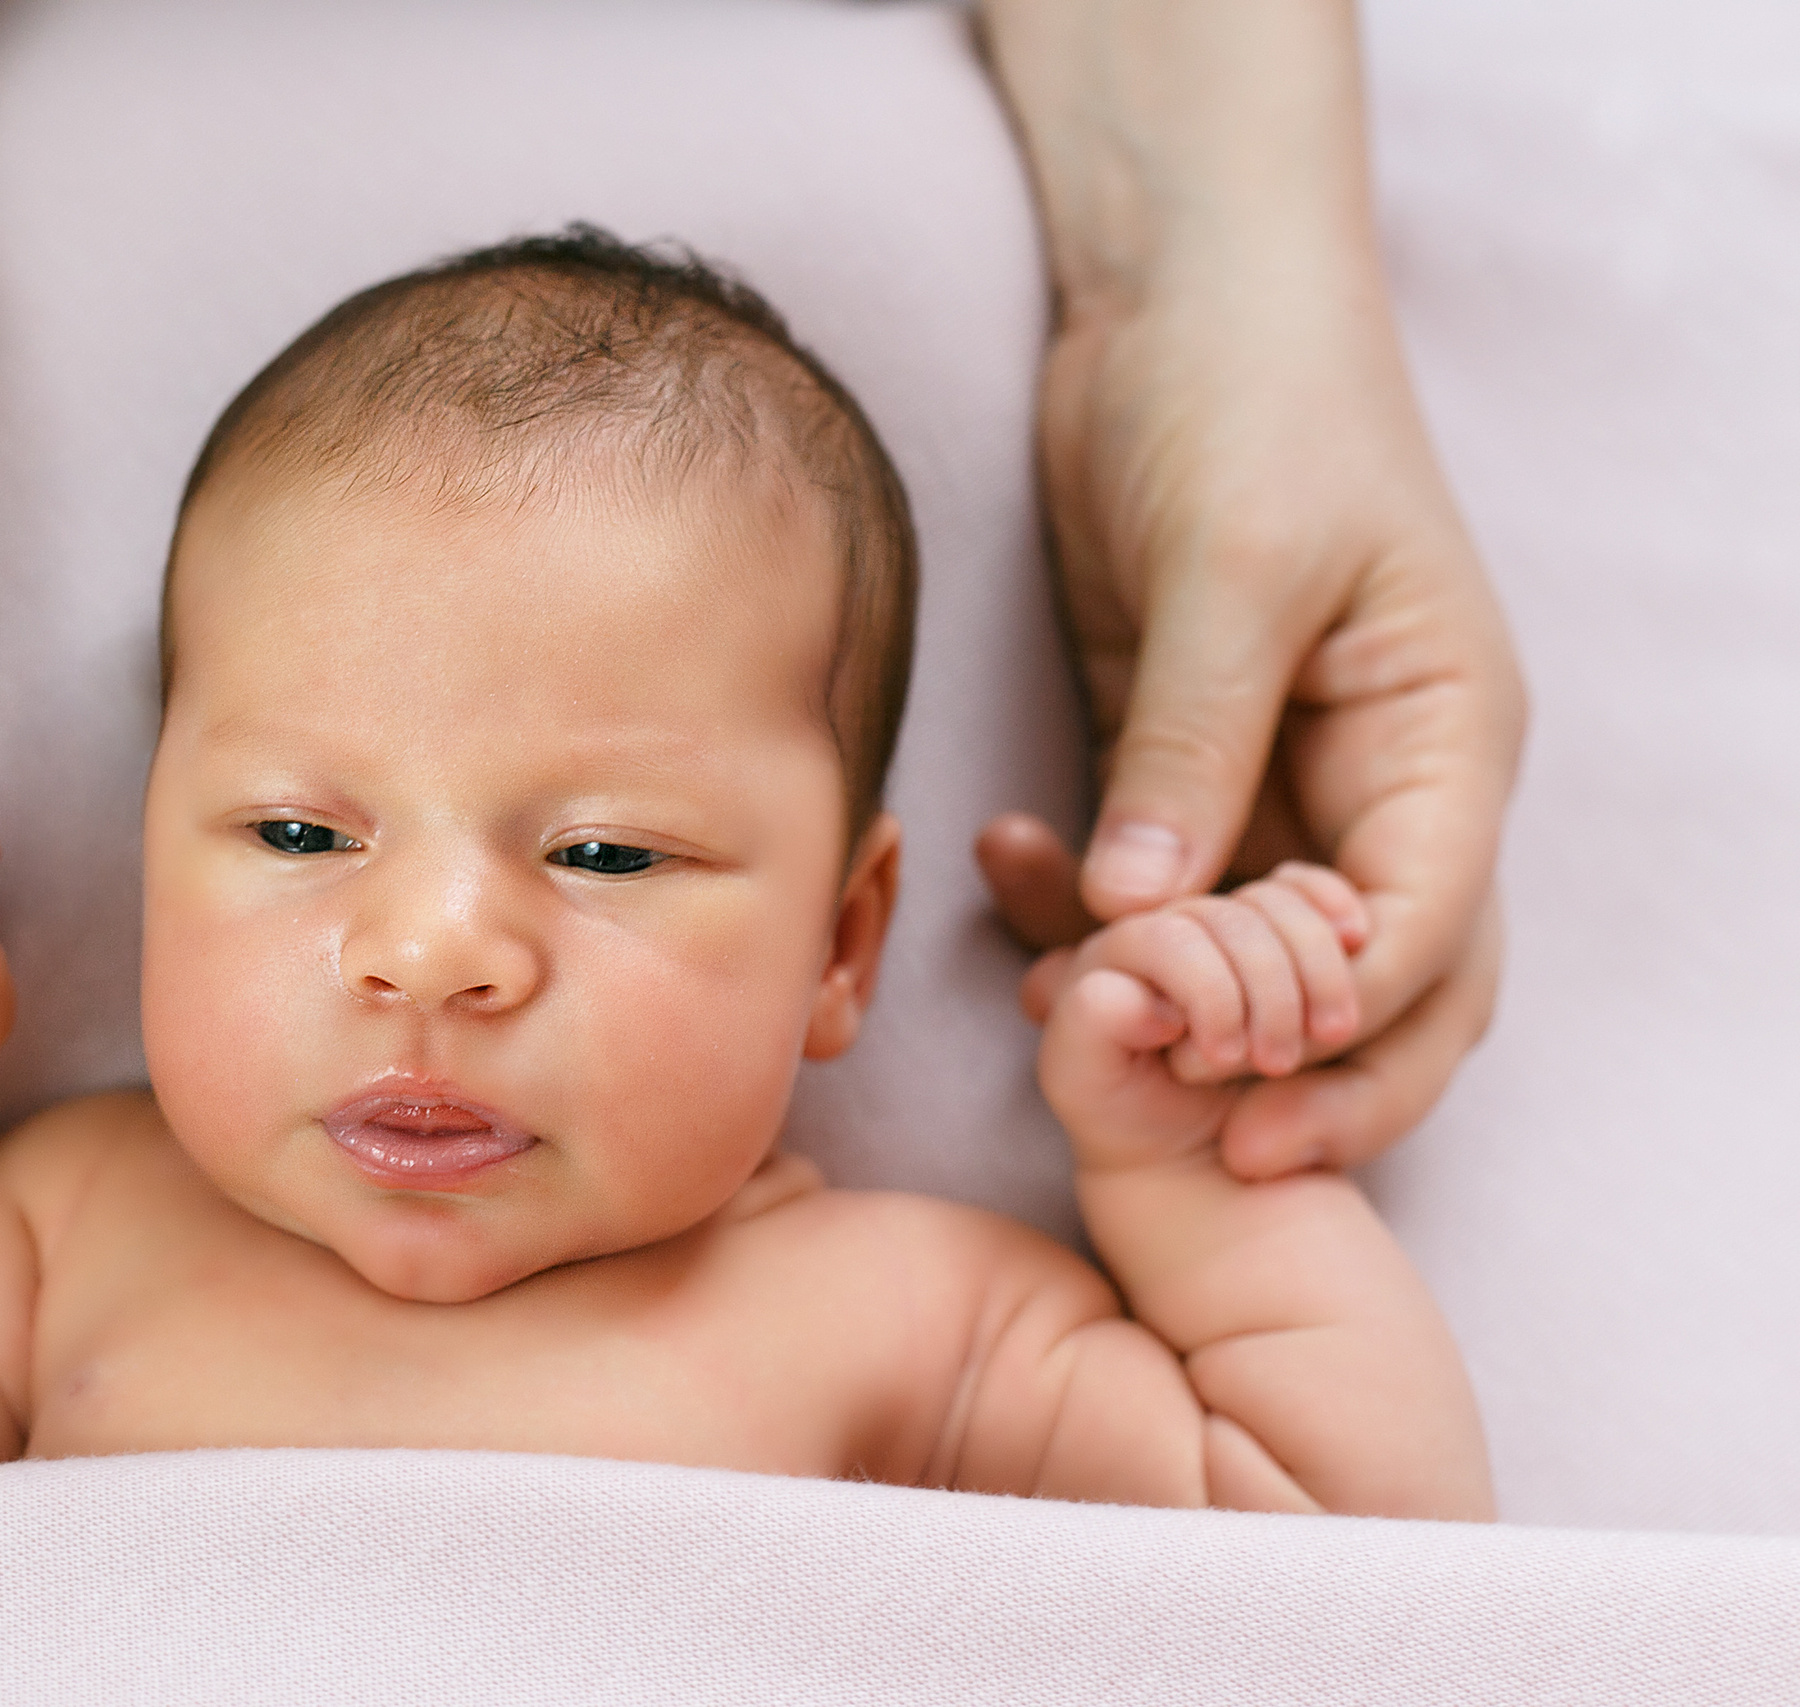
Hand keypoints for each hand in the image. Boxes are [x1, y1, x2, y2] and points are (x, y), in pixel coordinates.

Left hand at [974, 276, 1519, 1173]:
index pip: (1428, 927)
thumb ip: (1195, 737)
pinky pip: (1157, 882)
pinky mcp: (1186, 762)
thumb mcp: (1235, 563)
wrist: (1178, 304)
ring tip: (1055, 1021)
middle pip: (1370, 983)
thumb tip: (1145, 907)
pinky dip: (1093, 914)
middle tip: (1178, 1143)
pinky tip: (1010, 888)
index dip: (1343, 1024)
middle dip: (1286, 1069)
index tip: (1237, 1085)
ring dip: (1168, 1001)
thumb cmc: (1249, 399)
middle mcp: (1382, 781)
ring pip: (1252, 951)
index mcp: (1445, 737)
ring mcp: (1284, 778)